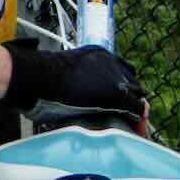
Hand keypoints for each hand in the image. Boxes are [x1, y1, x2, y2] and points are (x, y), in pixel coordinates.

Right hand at [2, 40, 145, 124]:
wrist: (42, 76)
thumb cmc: (43, 76)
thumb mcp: (66, 69)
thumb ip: (78, 77)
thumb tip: (72, 93)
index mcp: (99, 54)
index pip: (123, 69)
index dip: (122, 84)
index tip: (117, 96)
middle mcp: (112, 62)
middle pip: (133, 81)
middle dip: (130, 96)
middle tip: (124, 111)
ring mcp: (117, 78)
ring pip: (137, 94)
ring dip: (134, 106)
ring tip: (129, 121)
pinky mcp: (118, 95)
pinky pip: (137, 108)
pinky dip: (136, 117)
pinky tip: (131, 125)